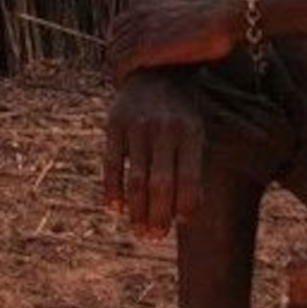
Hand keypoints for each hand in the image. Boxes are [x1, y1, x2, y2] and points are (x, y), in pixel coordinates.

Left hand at [104, 0, 239, 82]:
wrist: (223, 19)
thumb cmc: (214, 24)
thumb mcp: (185, 20)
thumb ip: (172, 28)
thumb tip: (178, 39)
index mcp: (147, 9)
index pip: (117, 26)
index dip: (117, 44)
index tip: (124, 62)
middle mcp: (140, 18)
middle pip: (113, 42)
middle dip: (114, 60)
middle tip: (121, 78)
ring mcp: (142, 32)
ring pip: (114, 54)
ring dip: (114, 71)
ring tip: (122, 85)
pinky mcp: (146, 48)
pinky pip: (121, 65)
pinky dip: (119, 77)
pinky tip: (125, 86)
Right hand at [104, 72, 206, 237]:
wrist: (152, 70)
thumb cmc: (179, 112)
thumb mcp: (194, 133)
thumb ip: (192, 169)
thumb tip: (186, 214)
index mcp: (190, 133)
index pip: (188, 179)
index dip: (183, 207)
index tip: (178, 224)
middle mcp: (164, 129)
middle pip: (161, 184)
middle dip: (158, 215)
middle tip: (155, 236)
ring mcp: (137, 127)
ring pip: (136, 180)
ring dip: (136, 210)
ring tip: (138, 229)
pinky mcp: (114, 125)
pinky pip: (112, 165)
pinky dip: (112, 190)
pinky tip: (115, 208)